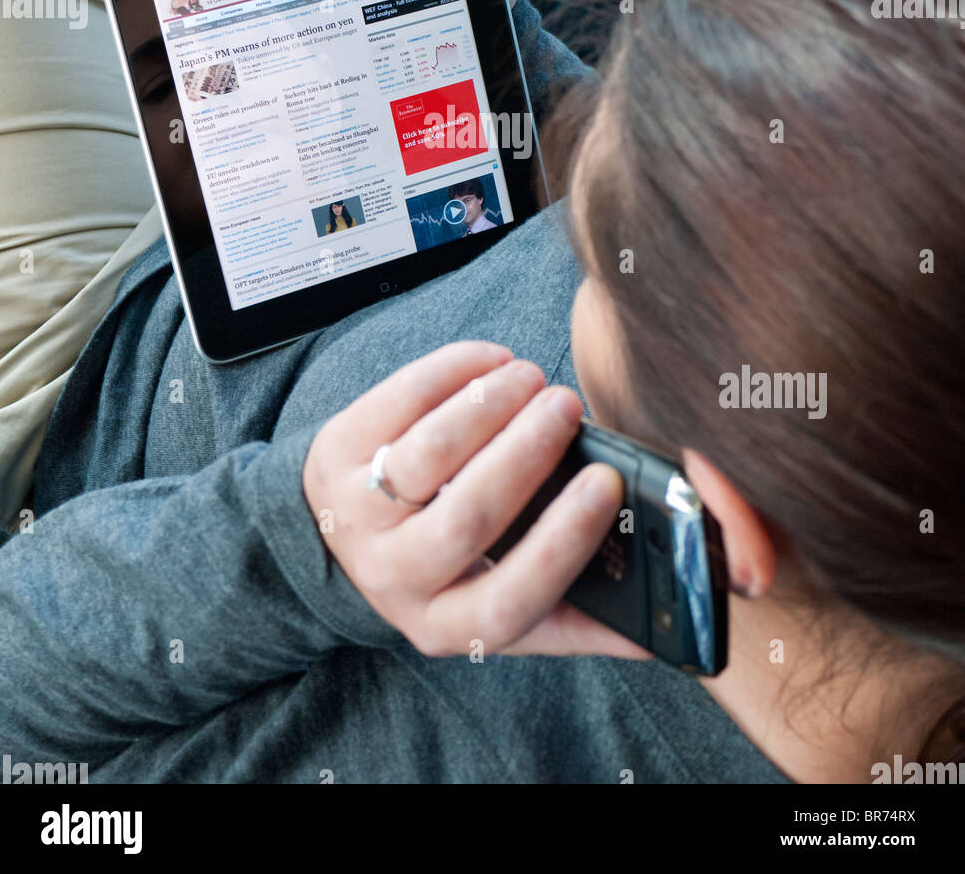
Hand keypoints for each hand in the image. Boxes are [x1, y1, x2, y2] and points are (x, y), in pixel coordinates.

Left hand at [302, 341, 650, 660]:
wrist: (342, 534)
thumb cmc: (447, 565)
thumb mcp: (496, 602)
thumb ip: (575, 618)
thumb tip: (662, 635)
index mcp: (449, 625)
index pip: (511, 600)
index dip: (562, 542)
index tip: (606, 482)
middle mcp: (396, 579)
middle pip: (468, 517)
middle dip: (527, 453)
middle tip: (568, 406)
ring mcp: (357, 515)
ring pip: (428, 455)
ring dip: (489, 406)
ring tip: (531, 378)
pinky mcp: (334, 454)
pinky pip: (395, 403)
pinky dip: (450, 372)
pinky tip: (491, 361)